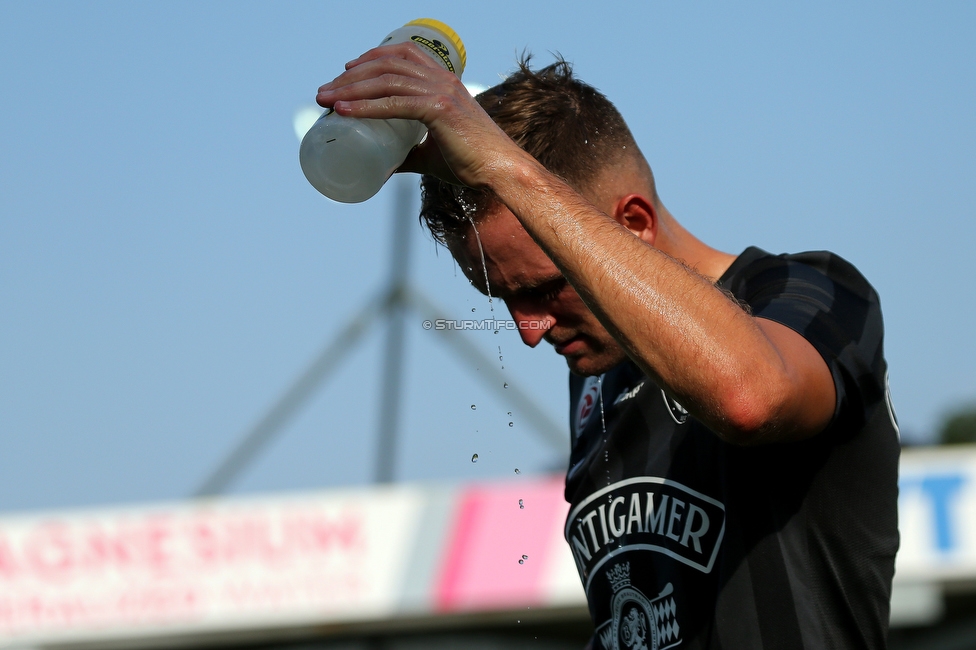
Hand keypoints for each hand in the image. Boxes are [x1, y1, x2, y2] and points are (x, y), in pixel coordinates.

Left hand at [315, 43, 524, 187]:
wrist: (499, 172)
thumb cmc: (471, 164)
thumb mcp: (431, 154)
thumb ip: (408, 155)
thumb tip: (383, 168)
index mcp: (443, 81)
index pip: (401, 54)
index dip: (370, 57)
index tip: (345, 71)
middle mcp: (441, 79)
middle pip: (386, 64)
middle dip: (350, 75)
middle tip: (324, 91)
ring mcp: (441, 91)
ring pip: (386, 79)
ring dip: (351, 88)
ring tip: (326, 100)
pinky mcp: (440, 110)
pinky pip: (395, 103)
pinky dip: (366, 106)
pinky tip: (345, 111)